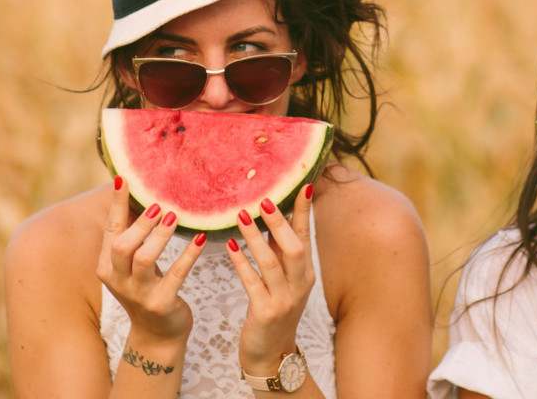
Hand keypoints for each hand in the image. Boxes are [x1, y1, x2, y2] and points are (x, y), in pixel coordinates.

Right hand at [99, 180, 210, 348]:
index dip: (117, 204)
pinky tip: (201, 240)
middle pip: (122, 246)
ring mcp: (139, 294)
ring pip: (145, 259)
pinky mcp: (161, 303)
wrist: (157, 334)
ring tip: (174, 217)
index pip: (110, 230)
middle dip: (140, 224)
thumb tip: (141, 194)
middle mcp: (118, 280)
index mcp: (108, 266)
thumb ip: (133, 236)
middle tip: (159, 205)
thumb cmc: (146, 288)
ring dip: (161, 236)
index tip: (124, 178)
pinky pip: (176, 275)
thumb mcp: (132, 265)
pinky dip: (188, 255)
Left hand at [229, 184, 316, 375]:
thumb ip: (279, 252)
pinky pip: (253, 283)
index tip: (303, 183)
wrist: (271, 354)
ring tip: (241, 215)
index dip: (304, 210)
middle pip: (293, 247)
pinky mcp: (265, 313)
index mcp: (306, 272)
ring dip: (255, 238)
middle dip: (279, 222)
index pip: (306, 235)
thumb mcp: (284, 280)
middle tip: (264, 199)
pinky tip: (231, 246)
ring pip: (271, 263)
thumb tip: (272, 216)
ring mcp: (284, 300)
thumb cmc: (275, 310)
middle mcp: (299, 284)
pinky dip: (242, 263)